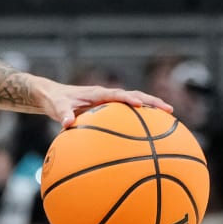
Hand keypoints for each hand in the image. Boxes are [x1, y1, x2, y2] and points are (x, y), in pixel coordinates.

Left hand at [34, 79, 172, 126]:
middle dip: (152, 101)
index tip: (142, 106)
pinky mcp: (109, 107)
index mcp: (97, 93)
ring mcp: (109, 101)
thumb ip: (62, 114)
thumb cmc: (55, 101)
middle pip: (134, 95)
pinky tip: (151, 130)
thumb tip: (67, 123)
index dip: (130, 99)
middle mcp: (106, 95)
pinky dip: (141, 117)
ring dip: (151, 108)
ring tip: (170, 118)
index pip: (118, 94)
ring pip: (135, 102)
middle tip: (169, 110)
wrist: (52, 95)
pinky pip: (128, 112)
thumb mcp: (56, 107)